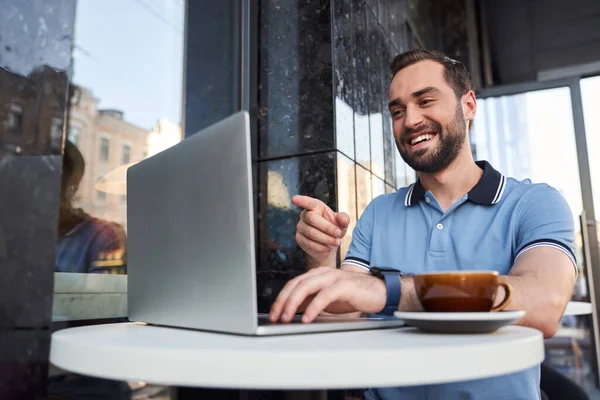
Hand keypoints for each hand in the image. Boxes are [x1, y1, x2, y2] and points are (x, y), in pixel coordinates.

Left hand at [269, 267, 386, 322]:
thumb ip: (310, 300)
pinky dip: (314, 307)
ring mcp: (333, 277)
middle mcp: (323, 273)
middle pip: (296, 284)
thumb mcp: (326, 299)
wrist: (379, 292)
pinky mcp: (344, 286)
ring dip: (293, 303)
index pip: (293, 284)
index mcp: (317, 275)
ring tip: (287, 317)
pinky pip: (324, 295)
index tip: (274, 313)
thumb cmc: (353, 295)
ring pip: (306, 286)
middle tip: (275, 316)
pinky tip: (308, 318)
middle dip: (283, 301)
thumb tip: (292, 310)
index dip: (281, 298)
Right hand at [292, 195, 349, 263]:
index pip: (309, 202)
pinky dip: (321, 247)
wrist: (328, 246)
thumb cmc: (335, 230)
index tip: (294, 199)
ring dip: (326, 239)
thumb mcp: (342, 224)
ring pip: (311, 232)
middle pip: (312, 218)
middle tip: (338, 234)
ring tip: (336, 242)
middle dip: (327, 227)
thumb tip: (342, 219)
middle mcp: (305, 215)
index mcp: (316, 207)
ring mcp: (300, 227)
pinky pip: (309, 243)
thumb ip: (344, 219)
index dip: (302, 200)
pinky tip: (328, 248)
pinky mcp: (299, 238)